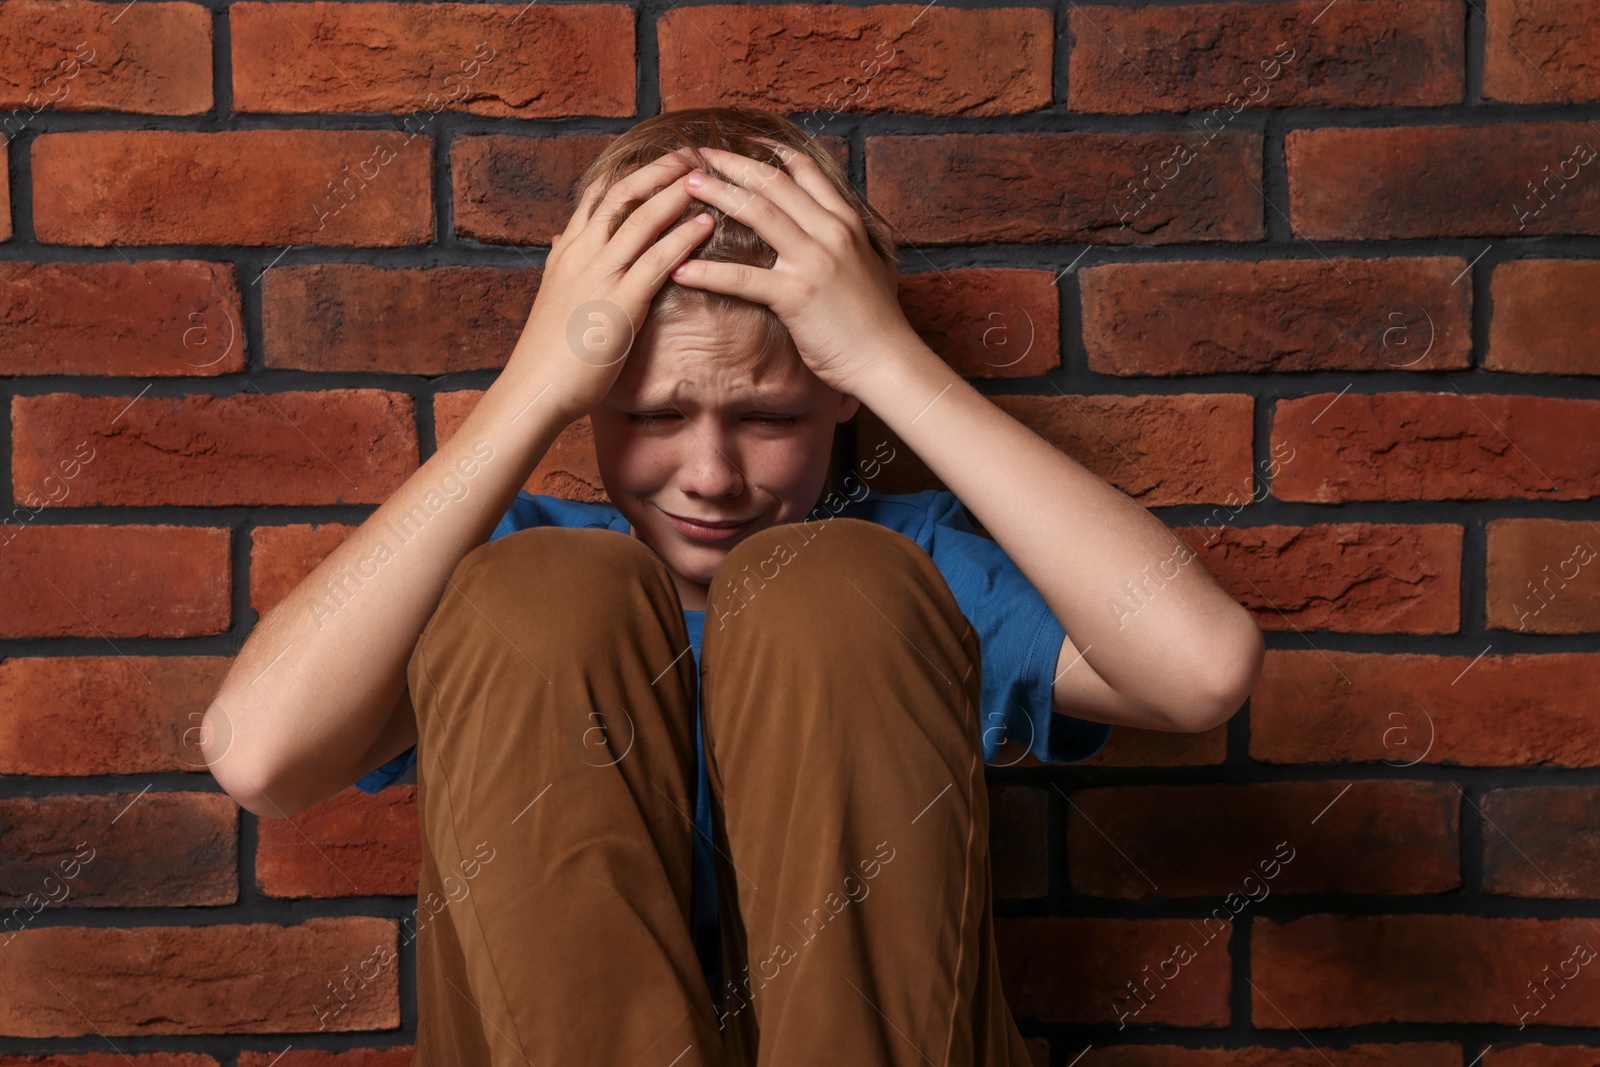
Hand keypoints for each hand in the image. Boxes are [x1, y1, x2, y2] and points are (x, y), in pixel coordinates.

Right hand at [501, 148, 713, 424]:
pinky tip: (706, 223)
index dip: (630, 173)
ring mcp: (599, 275)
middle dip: (657, 169)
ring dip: (675, 192)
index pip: (597, 195)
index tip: (658, 159)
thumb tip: (559, 239)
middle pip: (621, 194)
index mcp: (566, 251)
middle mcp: (581, 253)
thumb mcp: (552, 296)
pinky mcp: (620, 302)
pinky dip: (682, 237)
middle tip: (689, 153)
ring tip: (706, 176)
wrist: (535, 388)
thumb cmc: (549, 352)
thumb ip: (563, 264)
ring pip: (640, 218)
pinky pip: (657, 259)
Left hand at [668, 140, 915, 396]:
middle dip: (731, 163)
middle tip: (698, 155)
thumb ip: (852, 240)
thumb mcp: (873, 265)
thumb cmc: (876, 322)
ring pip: (756, 213)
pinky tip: (679, 271)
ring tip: (684, 187)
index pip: (804, 170)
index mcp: (846, 222)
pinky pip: (741, 278)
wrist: (888, 361)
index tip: (739, 141)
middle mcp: (831, 232)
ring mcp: (813, 261)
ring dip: (716, 195)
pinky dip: (706, 273)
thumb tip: (838, 227)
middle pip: (772, 182)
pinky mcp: (796, 296)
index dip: (768, 151)